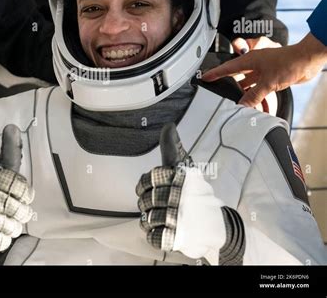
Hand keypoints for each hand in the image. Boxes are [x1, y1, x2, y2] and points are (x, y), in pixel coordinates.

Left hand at [136, 124, 225, 263]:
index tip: (151, 187)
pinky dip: (155, 234)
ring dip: (151, 220)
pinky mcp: (177, 238)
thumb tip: (169, 126)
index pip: (148, 179)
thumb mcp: (186, 168)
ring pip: (147, 219)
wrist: (218, 225)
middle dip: (148, 204)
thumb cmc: (196, 193)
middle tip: (160, 205)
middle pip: (145, 201)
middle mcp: (179, 196)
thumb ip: (172, 148)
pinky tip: (164, 229)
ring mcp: (178, 218)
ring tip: (163, 218)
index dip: (145, 185)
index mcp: (180, 178)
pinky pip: (152, 236)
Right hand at [203, 33, 326, 106]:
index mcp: (249, 60)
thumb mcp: (268, 82)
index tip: (205, 77)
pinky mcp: (272, 77)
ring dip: (246, 95)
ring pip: (249, 85)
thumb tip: (242, 106)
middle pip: (237, 78)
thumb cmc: (289, 61)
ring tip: (240, 105)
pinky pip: (260, 89)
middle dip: (230, 87)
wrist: (309, 60)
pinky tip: (259, 106)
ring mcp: (263, 71)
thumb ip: (254, 95)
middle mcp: (254, 65)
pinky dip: (259, 97)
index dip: (215, 74)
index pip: (227, 68)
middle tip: (220, 95)